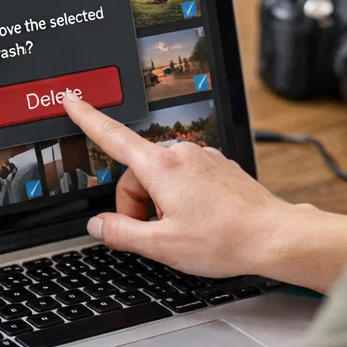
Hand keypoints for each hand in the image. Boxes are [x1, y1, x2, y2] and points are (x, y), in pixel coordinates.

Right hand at [63, 94, 346, 291]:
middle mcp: (182, 154)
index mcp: (162, 167)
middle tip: (154, 233)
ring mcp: (203, 158)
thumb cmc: (226, 239)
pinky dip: (181, 199)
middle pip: (137, 173)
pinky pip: (185, 179)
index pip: (113, 137)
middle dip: (136, 204)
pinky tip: (200, 222)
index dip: (87, 118)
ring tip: (184, 230)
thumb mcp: (162, 245)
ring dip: (160, 203)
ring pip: (162, 178)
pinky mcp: (218, 167)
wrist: (274, 235)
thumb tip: (99, 224)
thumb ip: (122, 233)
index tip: (72, 101)